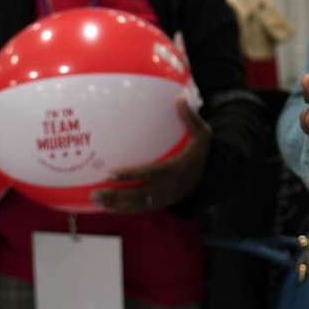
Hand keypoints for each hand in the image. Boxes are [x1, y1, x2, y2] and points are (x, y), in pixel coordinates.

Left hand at [92, 96, 211, 212]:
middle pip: (141, 194)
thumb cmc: (201, 150)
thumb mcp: (203, 133)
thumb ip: (190, 118)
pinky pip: (142, 208)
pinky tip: (108, 207)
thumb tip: (179, 99)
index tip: (110, 174)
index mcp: (178, 168)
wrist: (212, 174)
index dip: (131, 175)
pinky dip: (124, 209)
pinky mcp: (163, 202)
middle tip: (96, 192)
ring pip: (139, 204)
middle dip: (117, 195)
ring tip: (97, 201)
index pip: (151, 173)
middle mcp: (171, 186)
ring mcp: (167, 197)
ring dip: (117, 205)